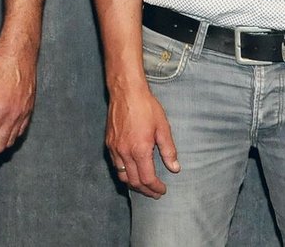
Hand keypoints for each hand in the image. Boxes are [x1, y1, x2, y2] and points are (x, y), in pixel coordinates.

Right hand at [105, 81, 178, 197]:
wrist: (126, 92)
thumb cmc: (146, 107)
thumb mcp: (163, 127)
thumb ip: (168, 150)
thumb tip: (175, 168)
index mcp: (140, 150)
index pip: (147, 179)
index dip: (155, 188)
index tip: (162, 190)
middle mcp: (125, 152)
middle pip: (134, 182)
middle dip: (146, 190)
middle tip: (155, 193)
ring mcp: (114, 149)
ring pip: (122, 176)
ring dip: (134, 184)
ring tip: (144, 186)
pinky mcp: (109, 143)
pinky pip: (115, 165)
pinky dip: (124, 173)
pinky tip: (132, 171)